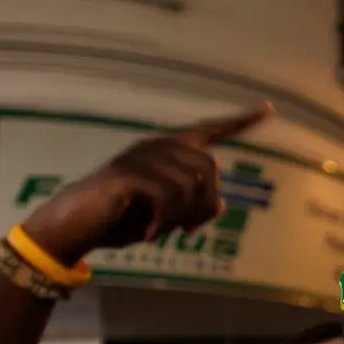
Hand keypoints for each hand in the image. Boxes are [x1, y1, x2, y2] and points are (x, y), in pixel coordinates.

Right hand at [21, 103, 271, 263]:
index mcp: (169, 150)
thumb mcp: (166, 216)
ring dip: (184, 216)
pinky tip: (153, 234)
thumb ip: (193, 206)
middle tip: (190, 231)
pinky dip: (166, 221)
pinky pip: (168, 196)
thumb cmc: (120, 219)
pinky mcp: (128, 174)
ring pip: (191, 184)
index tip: (268, 108)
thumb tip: (222, 203)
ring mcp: (141, 157)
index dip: (240, 121)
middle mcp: (157, 146)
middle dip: (206, 205)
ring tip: (165, 231)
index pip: (211, 130)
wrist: (75, 228)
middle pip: (209, 168)